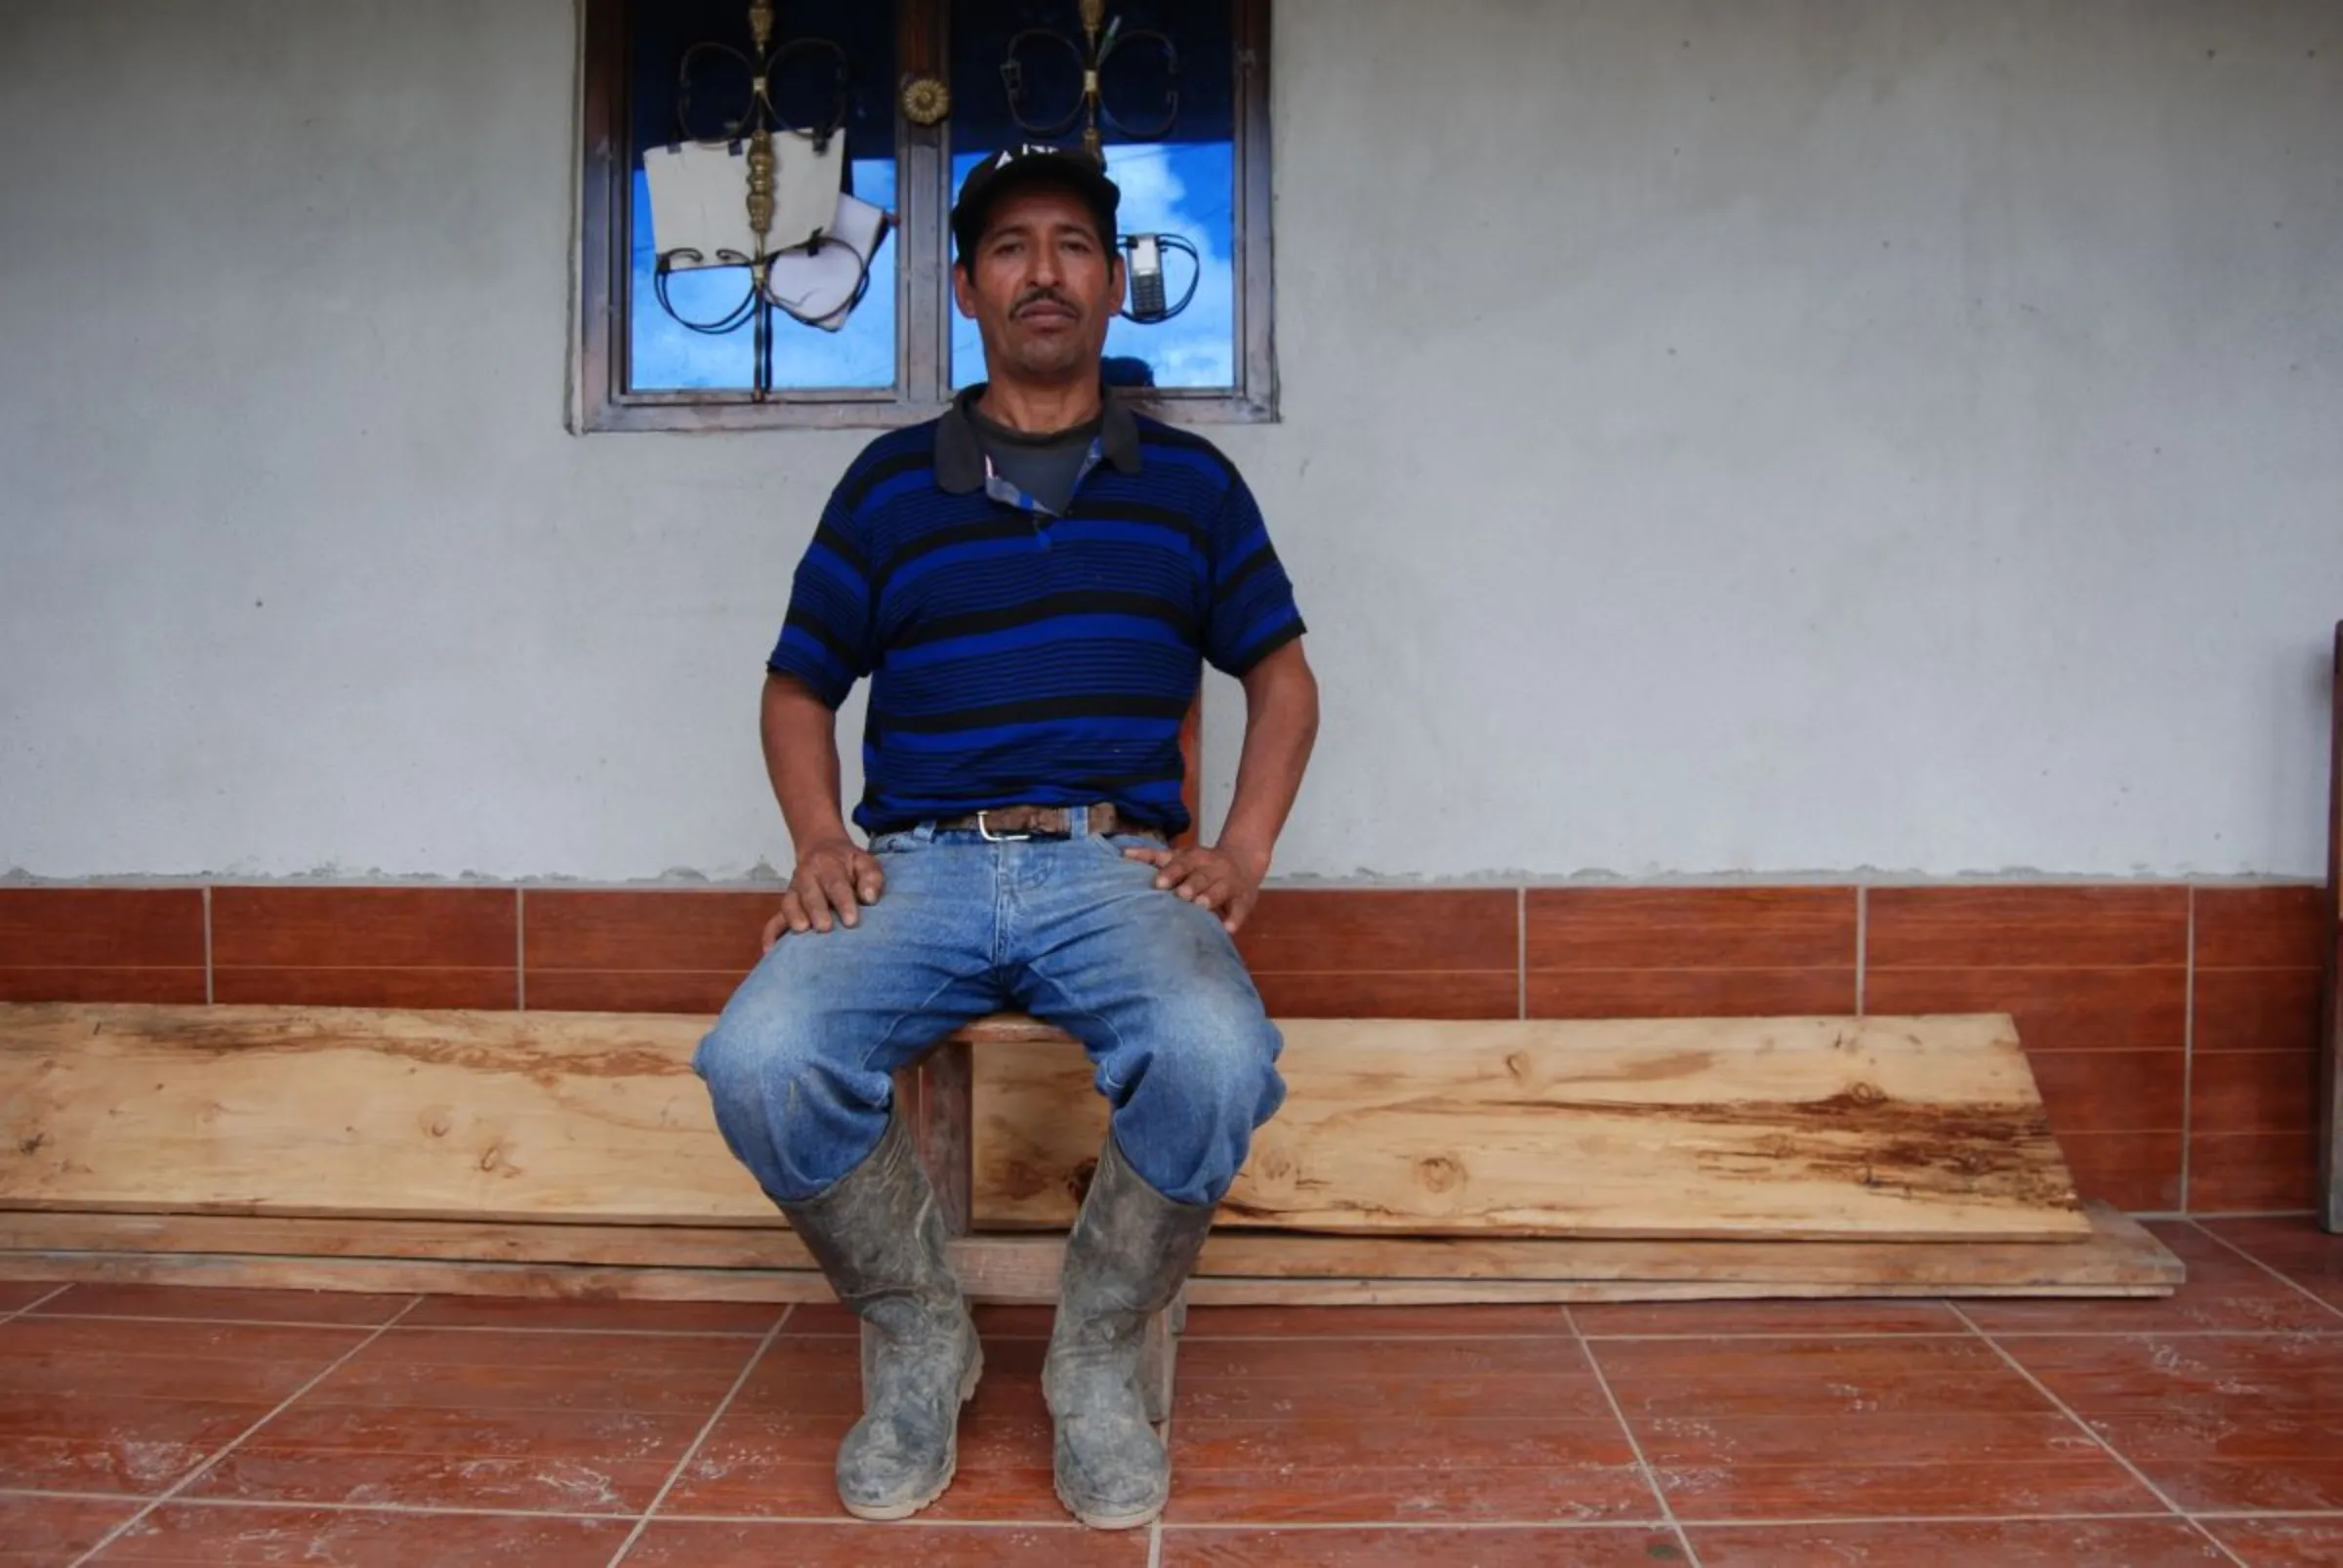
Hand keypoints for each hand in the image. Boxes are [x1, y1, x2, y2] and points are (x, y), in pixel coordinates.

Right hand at [762, 836, 884, 948]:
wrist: (822, 849)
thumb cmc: (849, 863)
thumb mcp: (864, 861)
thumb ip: (871, 877)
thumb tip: (870, 898)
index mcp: (829, 865)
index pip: (836, 883)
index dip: (843, 902)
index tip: (851, 921)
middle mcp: (807, 877)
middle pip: (810, 893)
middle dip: (816, 910)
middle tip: (825, 928)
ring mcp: (794, 892)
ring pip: (789, 903)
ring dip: (793, 917)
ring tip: (801, 931)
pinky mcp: (788, 906)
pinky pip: (775, 920)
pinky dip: (771, 934)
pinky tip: (771, 950)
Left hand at [1123, 840, 1270, 933]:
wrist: (1243, 860)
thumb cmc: (1200, 865)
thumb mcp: (1179, 857)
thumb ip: (1153, 856)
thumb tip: (1122, 853)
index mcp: (1194, 858)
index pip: (1180, 863)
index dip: (1170, 873)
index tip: (1158, 884)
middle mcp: (1212, 868)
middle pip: (1200, 875)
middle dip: (1190, 884)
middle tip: (1180, 895)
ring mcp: (1229, 882)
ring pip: (1220, 889)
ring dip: (1210, 896)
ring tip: (1201, 906)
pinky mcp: (1244, 899)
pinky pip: (1240, 909)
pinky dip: (1235, 918)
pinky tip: (1228, 929)